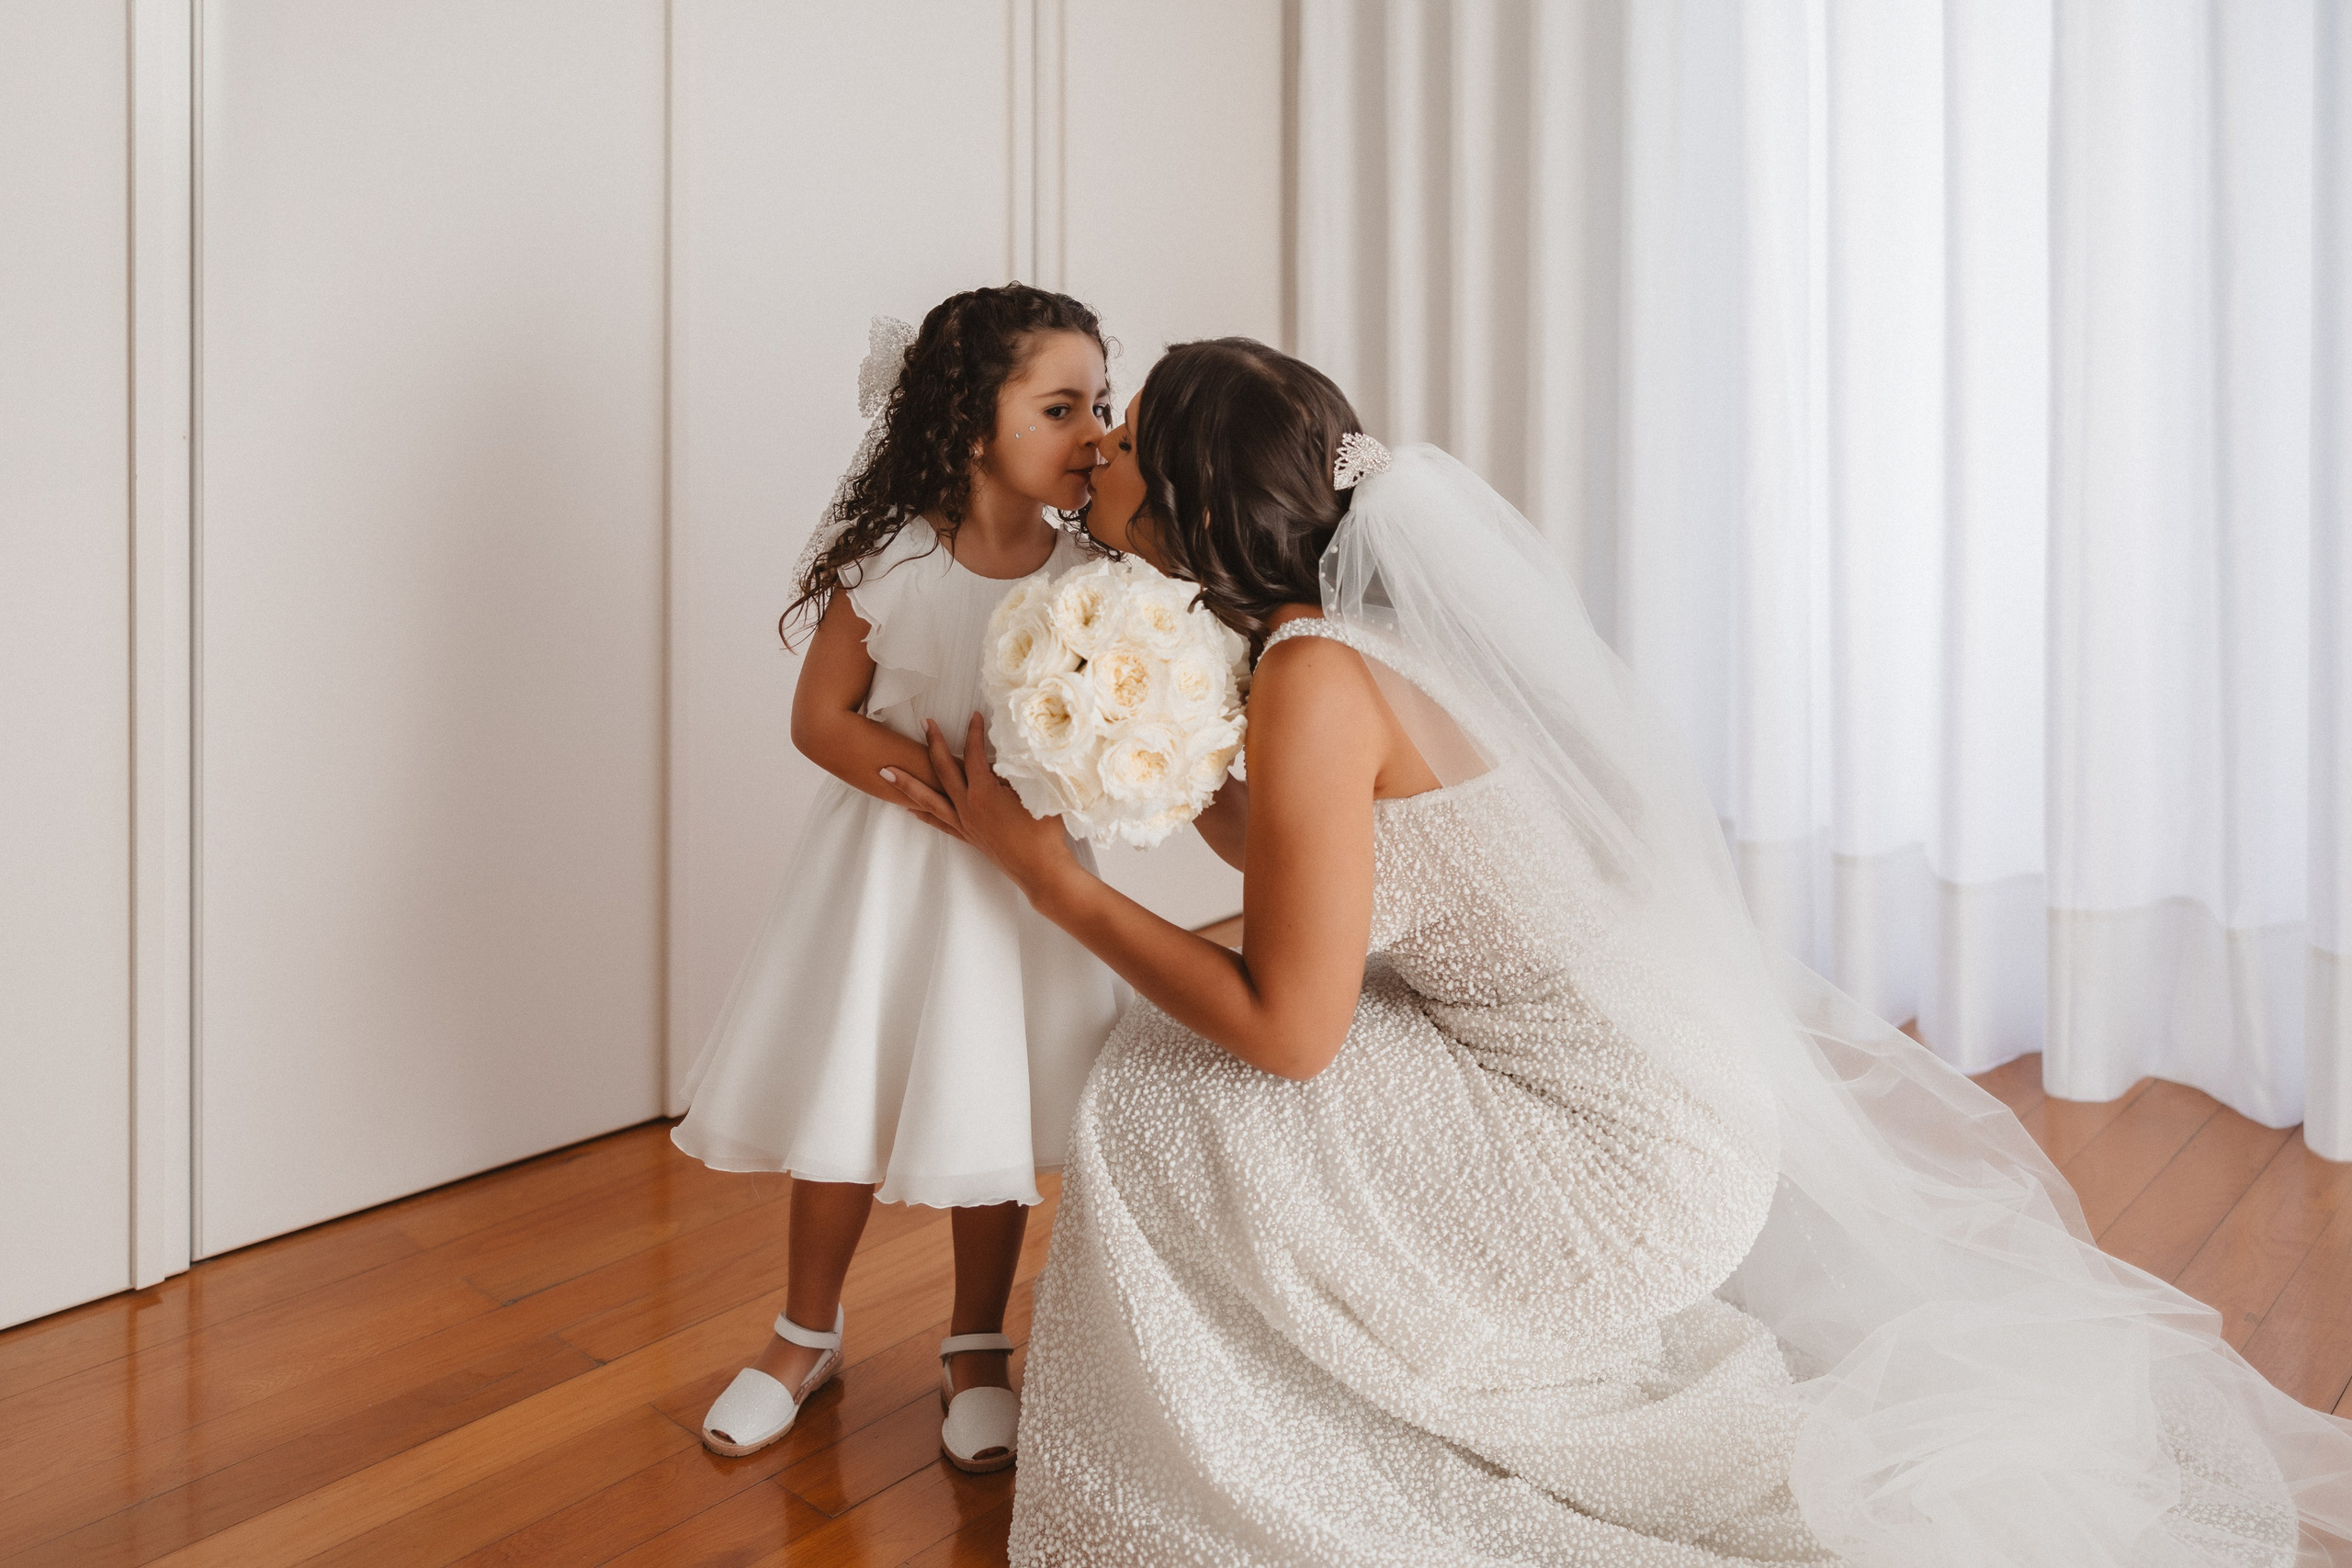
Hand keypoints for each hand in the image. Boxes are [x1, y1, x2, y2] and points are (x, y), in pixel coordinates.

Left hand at [883, 713, 1079, 898]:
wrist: (1041, 869)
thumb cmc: (1043, 832)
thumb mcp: (1037, 793)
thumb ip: (1020, 771)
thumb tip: (1008, 753)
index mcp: (984, 793)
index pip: (973, 755)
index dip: (973, 733)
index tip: (974, 716)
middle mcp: (967, 806)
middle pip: (943, 770)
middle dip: (933, 744)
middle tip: (924, 723)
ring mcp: (965, 823)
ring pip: (928, 799)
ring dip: (905, 783)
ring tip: (884, 771)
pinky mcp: (967, 836)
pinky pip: (938, 821)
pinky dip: (922, 812)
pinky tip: (908, 809)